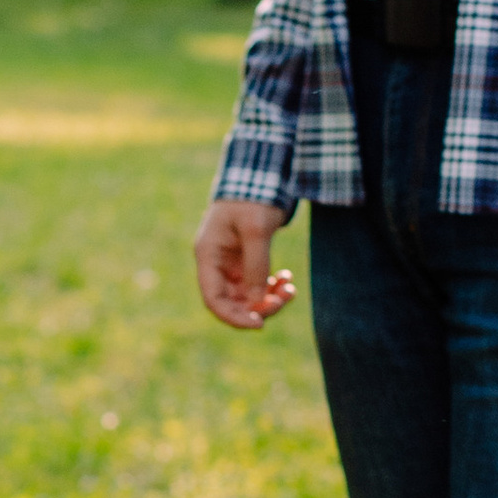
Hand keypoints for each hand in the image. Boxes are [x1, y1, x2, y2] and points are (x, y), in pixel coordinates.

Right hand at [194, 197, 295, 330]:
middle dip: (257, 307)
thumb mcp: (256, 229)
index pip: (213, 299)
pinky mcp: (245, 260)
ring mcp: (231, 263)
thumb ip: (256, 265)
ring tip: (290, 289)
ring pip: (247, 296)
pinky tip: (287, 280)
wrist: (259, 174)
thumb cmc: (252, 198)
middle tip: (283, 299)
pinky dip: (272, 287)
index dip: (233, 317)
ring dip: (268, 298)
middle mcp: (216, 263)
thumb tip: (258, 300)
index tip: (259, 323)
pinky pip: (257, 284)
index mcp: (208, 255)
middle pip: (232, 302)